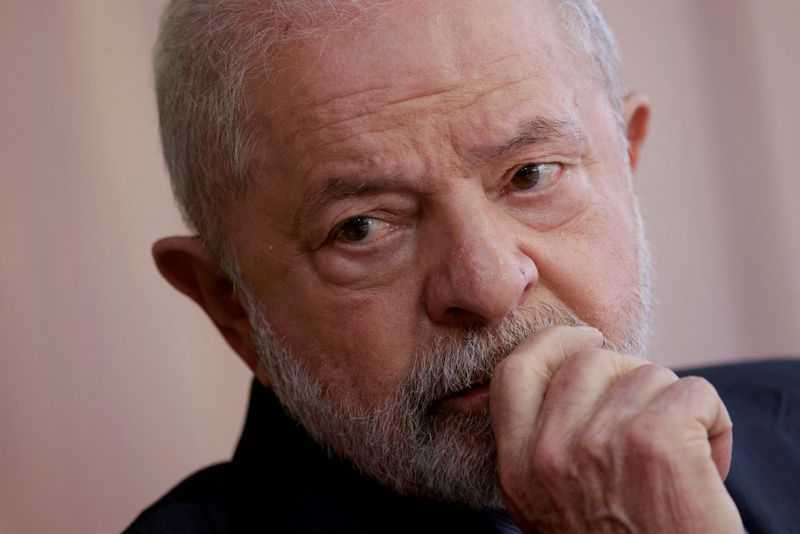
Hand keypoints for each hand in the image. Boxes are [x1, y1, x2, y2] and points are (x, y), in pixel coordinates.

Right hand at [490, 326, 742, 532]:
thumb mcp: (555, 506)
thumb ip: (545, 444)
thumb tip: (576, 366)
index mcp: (519, 469)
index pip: (515, 370)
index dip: (553, 343)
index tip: (587, 341)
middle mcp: (549, 455)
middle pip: (589, 361)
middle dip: (630, 377)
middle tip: (653, 420)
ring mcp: (600, 445)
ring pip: (648, 374)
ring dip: (677, 408)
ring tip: (683, 462)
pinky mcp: (657, 444)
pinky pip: (694, 391)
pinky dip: (715, 423)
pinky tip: (710, 463)